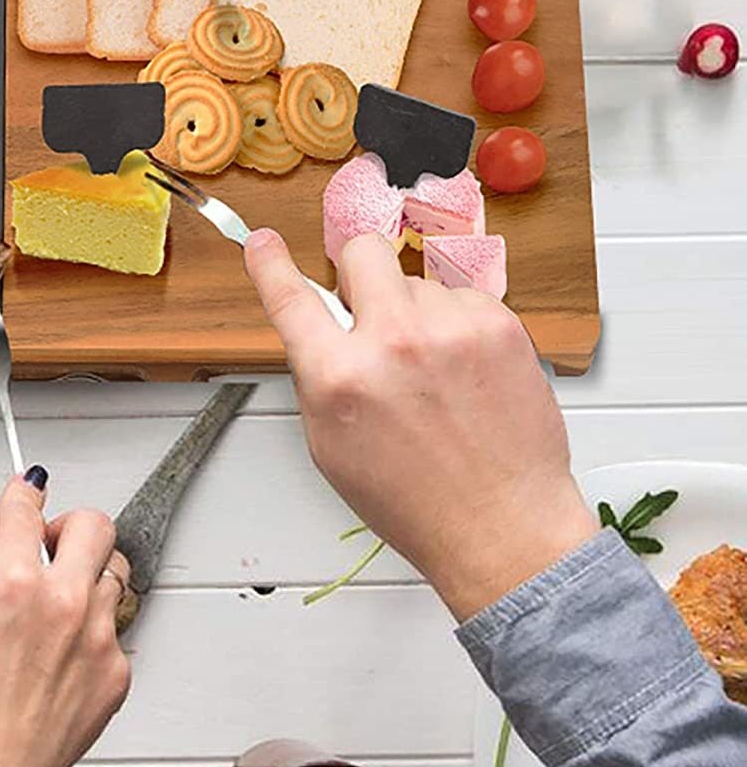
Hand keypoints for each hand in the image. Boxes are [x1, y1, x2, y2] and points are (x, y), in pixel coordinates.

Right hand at [0, 475, 132, 766]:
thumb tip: (3, 556)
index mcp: (15, 584)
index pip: (26, 511)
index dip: (24, 494)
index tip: (28, 489)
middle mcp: (64, 603)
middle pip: (95, 523)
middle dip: (71, 525)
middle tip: (54, 541)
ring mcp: (98, 637)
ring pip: (112, 573)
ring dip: (87, 576)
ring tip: (60, 604)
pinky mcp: (117, 671)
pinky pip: (114, 628)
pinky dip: (92, 631)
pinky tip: (63, 655)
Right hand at [243, 231, 597, 622]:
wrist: (502, 525)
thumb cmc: (414, 497)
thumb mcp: (330, 443)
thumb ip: (319, 373)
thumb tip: (319, 323)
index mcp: (339, 376)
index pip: (290, 297)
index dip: (268, 263)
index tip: (263, 242)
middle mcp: (392, 341)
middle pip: (362, 251)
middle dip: (359, 274)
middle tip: (372, 312)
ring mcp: (450, 328)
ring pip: (416, 281)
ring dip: (415, 312)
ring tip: (433, 370)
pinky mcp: (498, 326)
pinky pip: (462, 297)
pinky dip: (457, 325)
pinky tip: (464, 370)